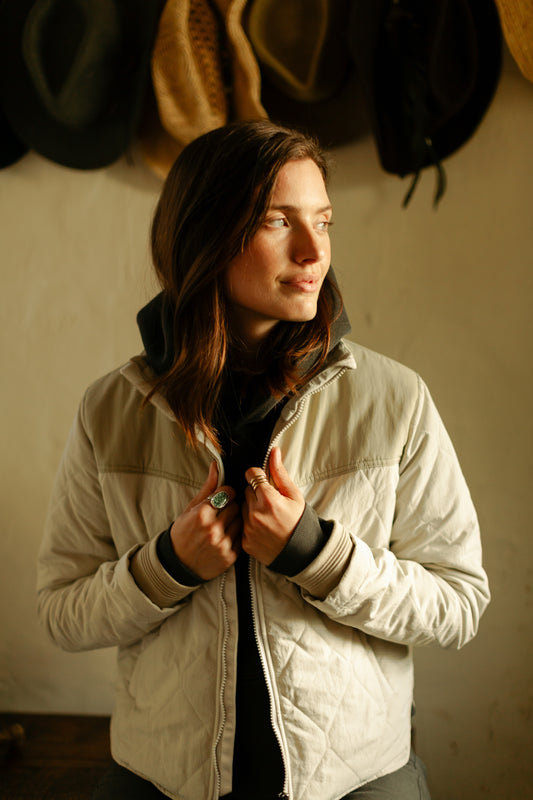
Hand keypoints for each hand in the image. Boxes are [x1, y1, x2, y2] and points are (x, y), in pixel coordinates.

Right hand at [170, 461, 241, 580]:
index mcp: (201, 514)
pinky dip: (236, 535)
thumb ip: (208, 487)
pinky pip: (242, 537)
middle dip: (230, 507)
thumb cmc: (183, 532)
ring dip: (235, 521)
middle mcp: (212, 529)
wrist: (178, 564)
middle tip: (222, 512)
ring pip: (241, 521)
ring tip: (224, 524)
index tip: (224, 496)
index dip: (227, 493)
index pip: (227, 492)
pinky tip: (226, 536)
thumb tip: (217, 465)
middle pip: (235, 506)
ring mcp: (222, 544)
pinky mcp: (229, 556)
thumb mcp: (190, 508)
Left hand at [242, 447, 304, 564]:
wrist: (302, 552)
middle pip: (246, 491)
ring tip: (266, 517)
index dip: (257, 476)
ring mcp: (249, 529)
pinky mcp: (245, 542)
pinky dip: (249, 525)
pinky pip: (241, 525)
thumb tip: (274, 451)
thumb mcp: (294, 495)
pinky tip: (262, 529)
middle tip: (269, 503)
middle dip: (255, 494)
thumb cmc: (299, 521)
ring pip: (242, 508)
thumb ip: (279, 473)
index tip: (263, 482)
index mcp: (268, 499)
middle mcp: (255, 513)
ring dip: (250, 509)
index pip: (251, 474)